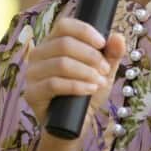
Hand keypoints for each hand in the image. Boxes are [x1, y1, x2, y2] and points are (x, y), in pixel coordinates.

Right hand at [23, 16, 125, 138]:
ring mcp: (32, 73)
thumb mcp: (102, 72)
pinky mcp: (31, 93)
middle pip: (64, 44)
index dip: (85, 31)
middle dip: (90, 56)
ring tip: (100, 82)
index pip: (64, 26)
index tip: (103, 43)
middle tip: (105, 69)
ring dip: (86, 72)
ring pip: (60, 64)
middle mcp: (38, 54)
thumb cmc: (86, 93)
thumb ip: (111, 54)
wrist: (74, 125)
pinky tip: (90, 90)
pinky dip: (77, 86)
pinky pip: (54, 84)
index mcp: (52, 43)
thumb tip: (118, 37)